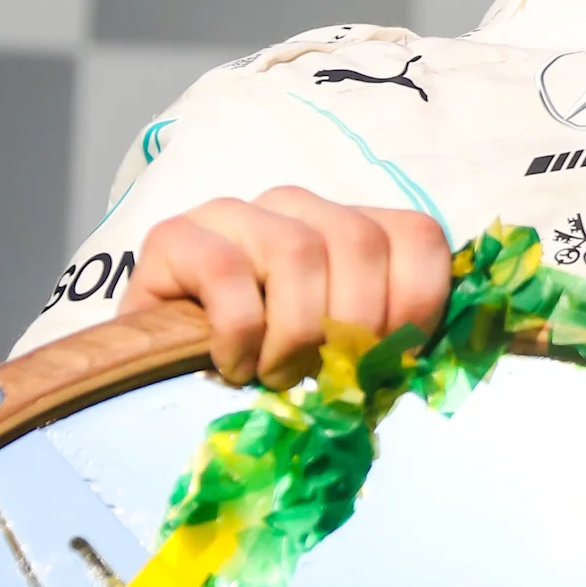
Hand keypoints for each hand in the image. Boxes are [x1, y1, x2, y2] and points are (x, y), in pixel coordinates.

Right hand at [125, 188, 451, 388]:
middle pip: (360, 242)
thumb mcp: (337, 357)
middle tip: (325, 380)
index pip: (418, 236)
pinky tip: (232, 366)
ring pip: (297, 253)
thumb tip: (429, 365)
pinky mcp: (176, 235)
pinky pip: (227, 275)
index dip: (419, 303)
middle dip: (353, 328)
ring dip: (295, 335)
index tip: (393, 362)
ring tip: (276, 375)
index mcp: (351, 227)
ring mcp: (235, 213)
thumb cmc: (262, 367)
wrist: (156, 372)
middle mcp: (298, 206)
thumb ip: (384, 348)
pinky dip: (240, 336)